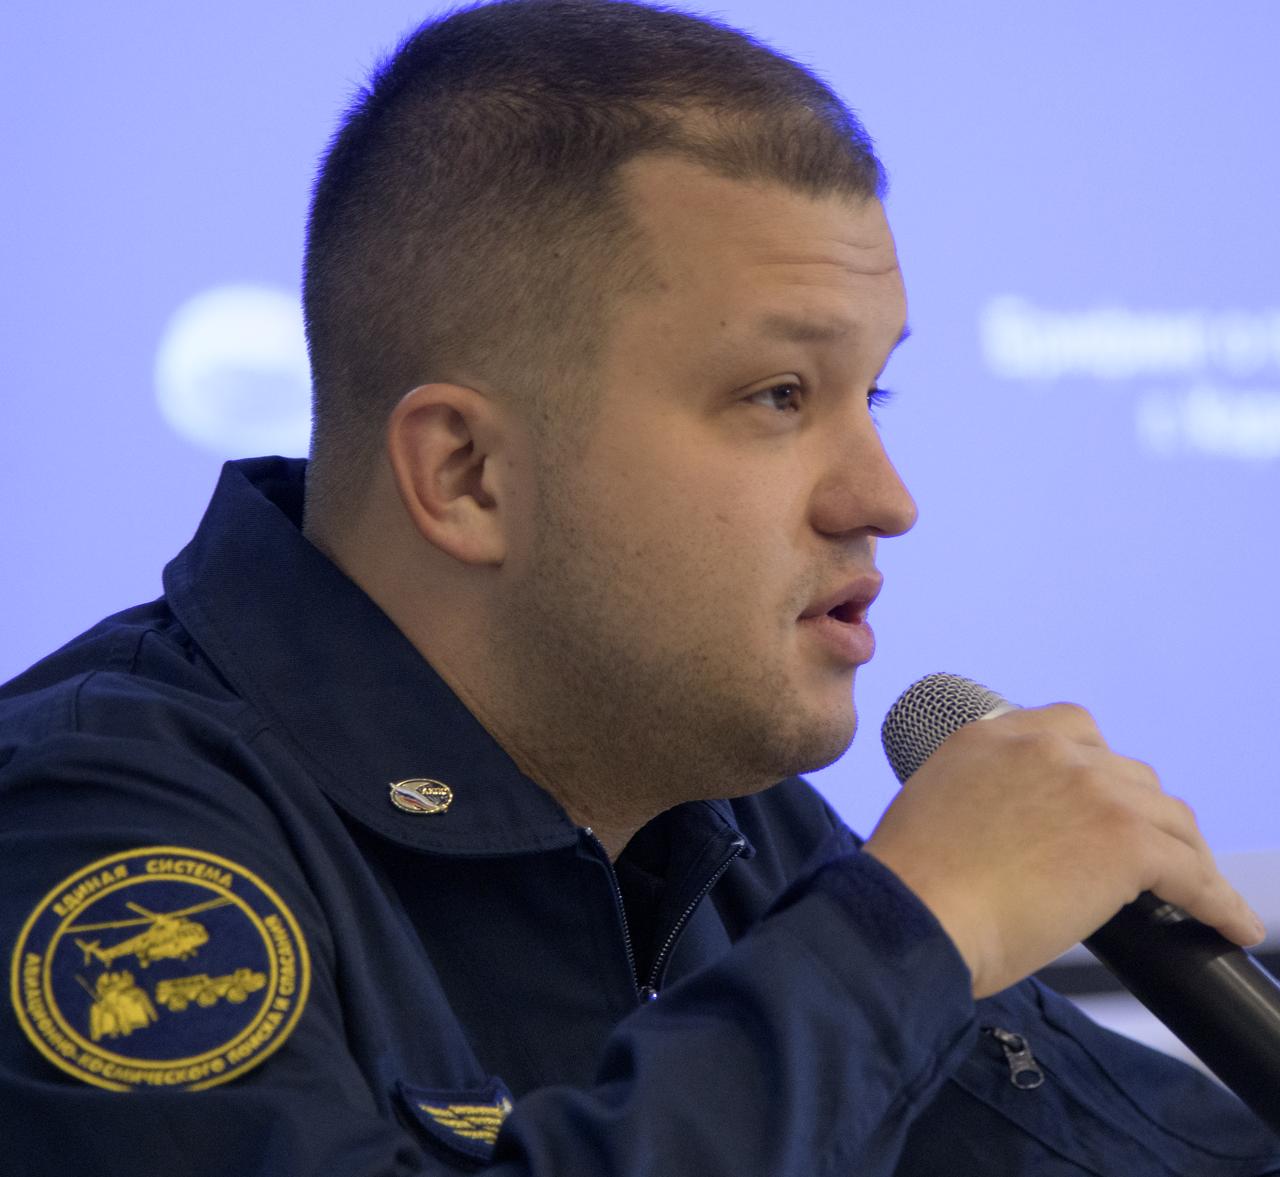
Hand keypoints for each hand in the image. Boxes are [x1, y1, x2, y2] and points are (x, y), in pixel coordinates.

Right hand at [862, 703, 1263, 998]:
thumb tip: (1008, 835)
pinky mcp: (1125, 841)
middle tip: (1142, 855)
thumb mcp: (931, 807)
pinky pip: (1193, 874)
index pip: (1072, 729)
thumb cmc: (909, 885)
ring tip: (1192, 889)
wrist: (912, 913)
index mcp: (992, 736)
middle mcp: (1045, 749)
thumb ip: (975, 798)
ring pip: (1168, 817)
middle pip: (1127, 772)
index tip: (1101, 799)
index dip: (1096, 767)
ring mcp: (1091, 789)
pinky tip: (1231, 924)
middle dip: (1138, 813)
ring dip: (1181, 854)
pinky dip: (1218, 902)